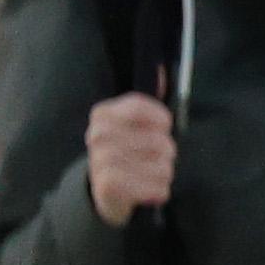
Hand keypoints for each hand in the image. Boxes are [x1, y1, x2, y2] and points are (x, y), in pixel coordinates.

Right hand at [82, 90, 176, 225]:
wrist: (103, 194)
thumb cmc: (129, 154)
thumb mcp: (136, 125)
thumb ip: (150, 102)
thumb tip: (163, 71)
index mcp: (103, 114)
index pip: (142, 107)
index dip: (162, 121)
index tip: (161, 129)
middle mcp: (97, 135)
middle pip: (160, 141)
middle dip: (166, 154)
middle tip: (152, 159)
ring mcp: (100, 161)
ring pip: (163, 166)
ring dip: (163, 174)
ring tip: (148, 175)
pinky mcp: (108, 186)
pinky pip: (157, 187)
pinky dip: (160, 191)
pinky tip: (147, 192)